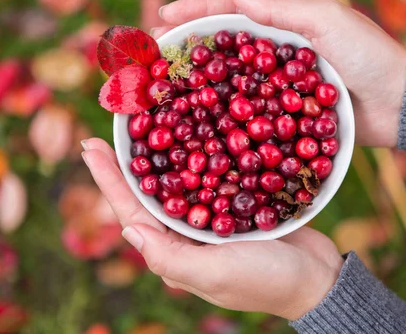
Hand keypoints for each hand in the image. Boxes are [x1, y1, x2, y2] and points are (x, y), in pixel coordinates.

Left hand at [81, 138, 342, 319]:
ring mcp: (213, 218)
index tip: (89, 146)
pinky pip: (212, 175)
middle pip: (151, 191)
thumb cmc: (265, 280)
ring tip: (146, 124)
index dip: (109, 180)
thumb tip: (129, 233)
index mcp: (176, 251)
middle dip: (128, 161)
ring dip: (162, 153)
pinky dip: (200, 154)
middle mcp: (189, 234)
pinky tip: (196, 131)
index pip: (133, 213)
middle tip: (111, 128)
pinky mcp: (238, 205)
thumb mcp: (215, 273)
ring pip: (180, 180)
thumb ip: (171, 256)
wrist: (316, 280)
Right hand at [154, 0, 405, 146]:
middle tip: (154, 54)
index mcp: (283, 24)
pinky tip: (201, 124)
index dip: (195, 12)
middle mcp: (275, 55)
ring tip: (166, 89)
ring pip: (231, 83)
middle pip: (223, 49)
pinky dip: (225, 116)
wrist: (402, 102)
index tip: (161, 17)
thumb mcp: (327, 21)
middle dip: (188, 49)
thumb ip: (281, 10)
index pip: (230, 14)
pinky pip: (250, 115)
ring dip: (199, 84)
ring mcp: (278, 88)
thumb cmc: (368, 55)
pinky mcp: (286, 117)